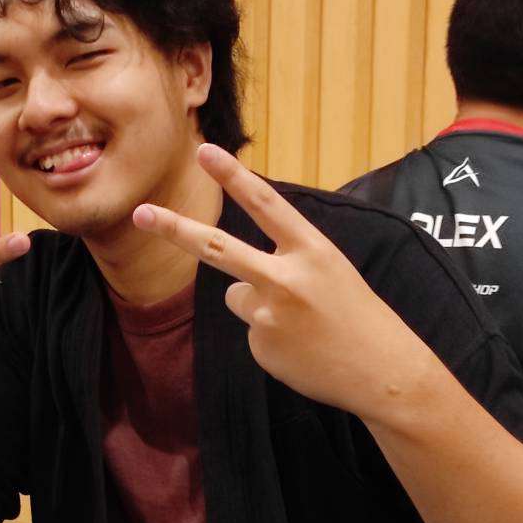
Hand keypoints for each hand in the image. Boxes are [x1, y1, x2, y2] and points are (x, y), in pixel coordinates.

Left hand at [132, 144, 434, 421]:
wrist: (382, 371)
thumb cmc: (357, 314)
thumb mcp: (331, 270)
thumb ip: (285, 263)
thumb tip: (233, 285)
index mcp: (312, 250)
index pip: (266, 205)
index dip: (234, 177)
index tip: (204, 151)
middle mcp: (286, 278)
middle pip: (217, 249)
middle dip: (175, 229)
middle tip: (140, 213)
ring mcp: (269, 315)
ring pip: (236, 295)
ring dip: (259, 305)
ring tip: (302, 323)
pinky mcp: (260, 346)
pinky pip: (251, 330)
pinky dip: (270, 336)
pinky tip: (300, 346)